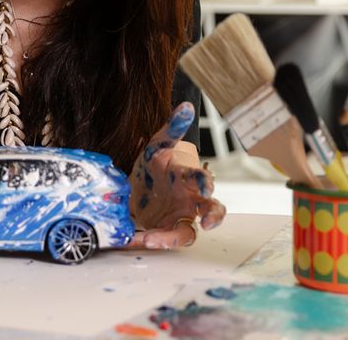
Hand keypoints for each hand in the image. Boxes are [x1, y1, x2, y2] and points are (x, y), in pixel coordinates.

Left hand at [127, 102, 225, 248]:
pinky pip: (164, 240)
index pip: (204, 180)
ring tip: (152, 239)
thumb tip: (185, 106)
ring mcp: (179, 217)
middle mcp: (190, 200)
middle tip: (209, 222)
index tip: (205, 185)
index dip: (206, 182)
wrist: (133, 185)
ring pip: (189, 233)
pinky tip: (139, 239)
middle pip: (212, 210)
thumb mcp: (157, 145)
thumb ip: (172, 128)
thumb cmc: (153, 165)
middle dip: (214, 215)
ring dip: (172, 238)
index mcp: (187, 178)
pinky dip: (153, 241)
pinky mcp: (164, 230)